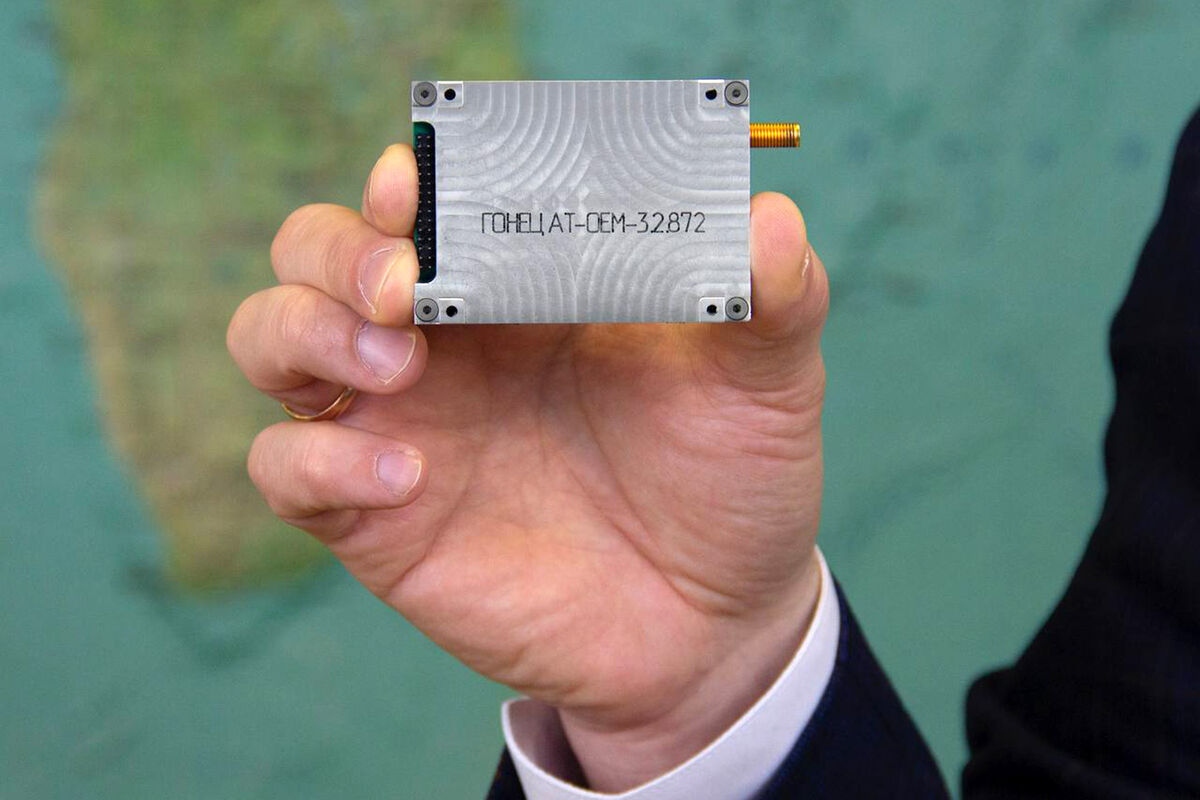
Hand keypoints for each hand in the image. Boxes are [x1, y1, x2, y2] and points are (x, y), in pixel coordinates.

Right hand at [228, 144, 829, 790]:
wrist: (711, 623)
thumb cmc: (730, 484)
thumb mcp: (767, 384)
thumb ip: (774, 298)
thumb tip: (769, 215)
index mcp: (523, 283)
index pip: (424, 198)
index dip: (406, 178)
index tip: (420, 182)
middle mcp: (444, 341)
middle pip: (319, 251)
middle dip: (341, 250)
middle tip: (407, 285)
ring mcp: (399, 422)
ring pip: (273, 336)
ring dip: (308, 330)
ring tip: (398, 365)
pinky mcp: (375, 515)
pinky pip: (286, 466)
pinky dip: (320, 458)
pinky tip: (408, 475)